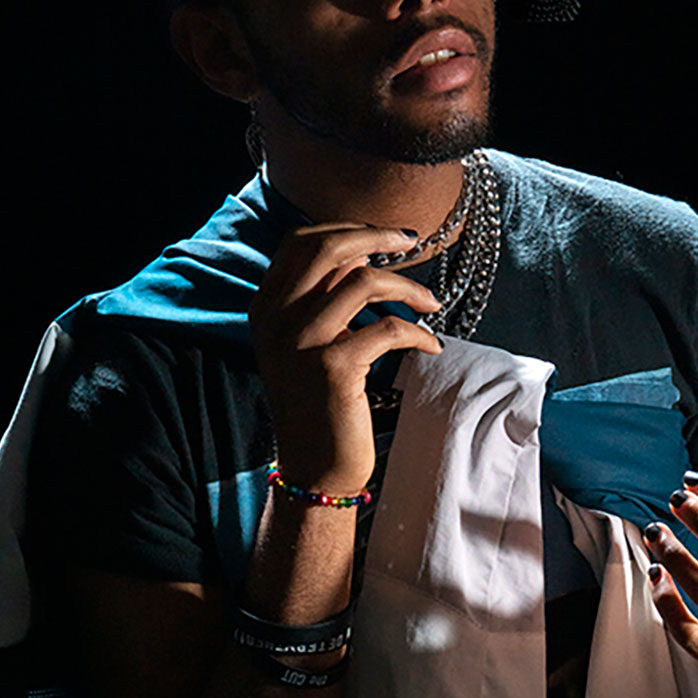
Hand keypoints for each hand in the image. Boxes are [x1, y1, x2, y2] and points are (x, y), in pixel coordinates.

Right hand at [250, 224, 442, 494]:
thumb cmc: (320, 403)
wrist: (313, 469)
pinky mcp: (332, 369)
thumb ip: (323, 299)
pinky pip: (387, 328)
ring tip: (431, 303)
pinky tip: (431, 345)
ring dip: (408, 287)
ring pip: (363, 281)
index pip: (299, 241)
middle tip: (411, 243)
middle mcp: (275, 320)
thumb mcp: (307, 344)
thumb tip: (364, 253)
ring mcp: (300, 343)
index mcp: (265, 308)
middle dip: (377, 236)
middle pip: (328, 248)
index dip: (346, 229)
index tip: (383, 236)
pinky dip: (418, 332)